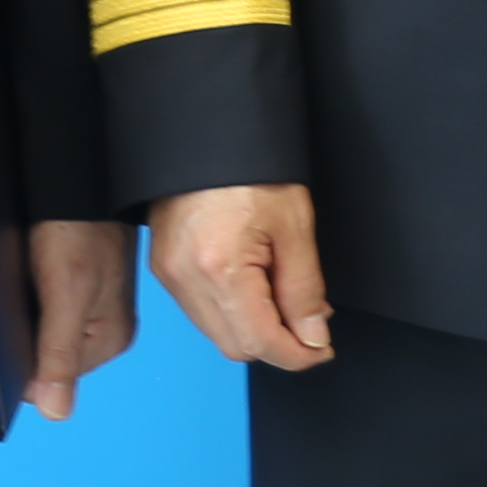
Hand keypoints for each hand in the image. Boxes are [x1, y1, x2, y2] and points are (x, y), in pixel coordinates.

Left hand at [25, 220, 138, 418]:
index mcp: (109, 339)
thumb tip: (55, 411)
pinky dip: (29, 298)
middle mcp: (103, 329)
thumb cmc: (79, 225)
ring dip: (24, 316)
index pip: (51, 379)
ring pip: (42, 332)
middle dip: (24, 336)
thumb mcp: (66, 292)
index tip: (9, 329)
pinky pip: (44, 308)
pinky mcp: (78, 287)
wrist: (78, 176)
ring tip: (25, 282)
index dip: (22, 361)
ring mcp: (92, 308)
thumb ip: (60, 354)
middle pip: (46, 356)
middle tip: (21, 296)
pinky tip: (26, 276)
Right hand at [145, 184, 334, 372]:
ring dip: (255, 330)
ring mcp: (169, 275)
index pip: (260, 343)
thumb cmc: (251, 168)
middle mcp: (186, 279)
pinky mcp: (164, 268)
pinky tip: (256, 287)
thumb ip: (304, 289)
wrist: (206, 131)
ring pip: (218, 334)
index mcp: (220, 268)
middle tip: (309, 321)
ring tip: (284, 296)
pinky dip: (233, 313)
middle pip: (236, 347)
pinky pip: (202, 312)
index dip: (298, 355)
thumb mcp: (294, 225)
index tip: (322, 349)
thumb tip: (313, 336)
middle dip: (277, 344)